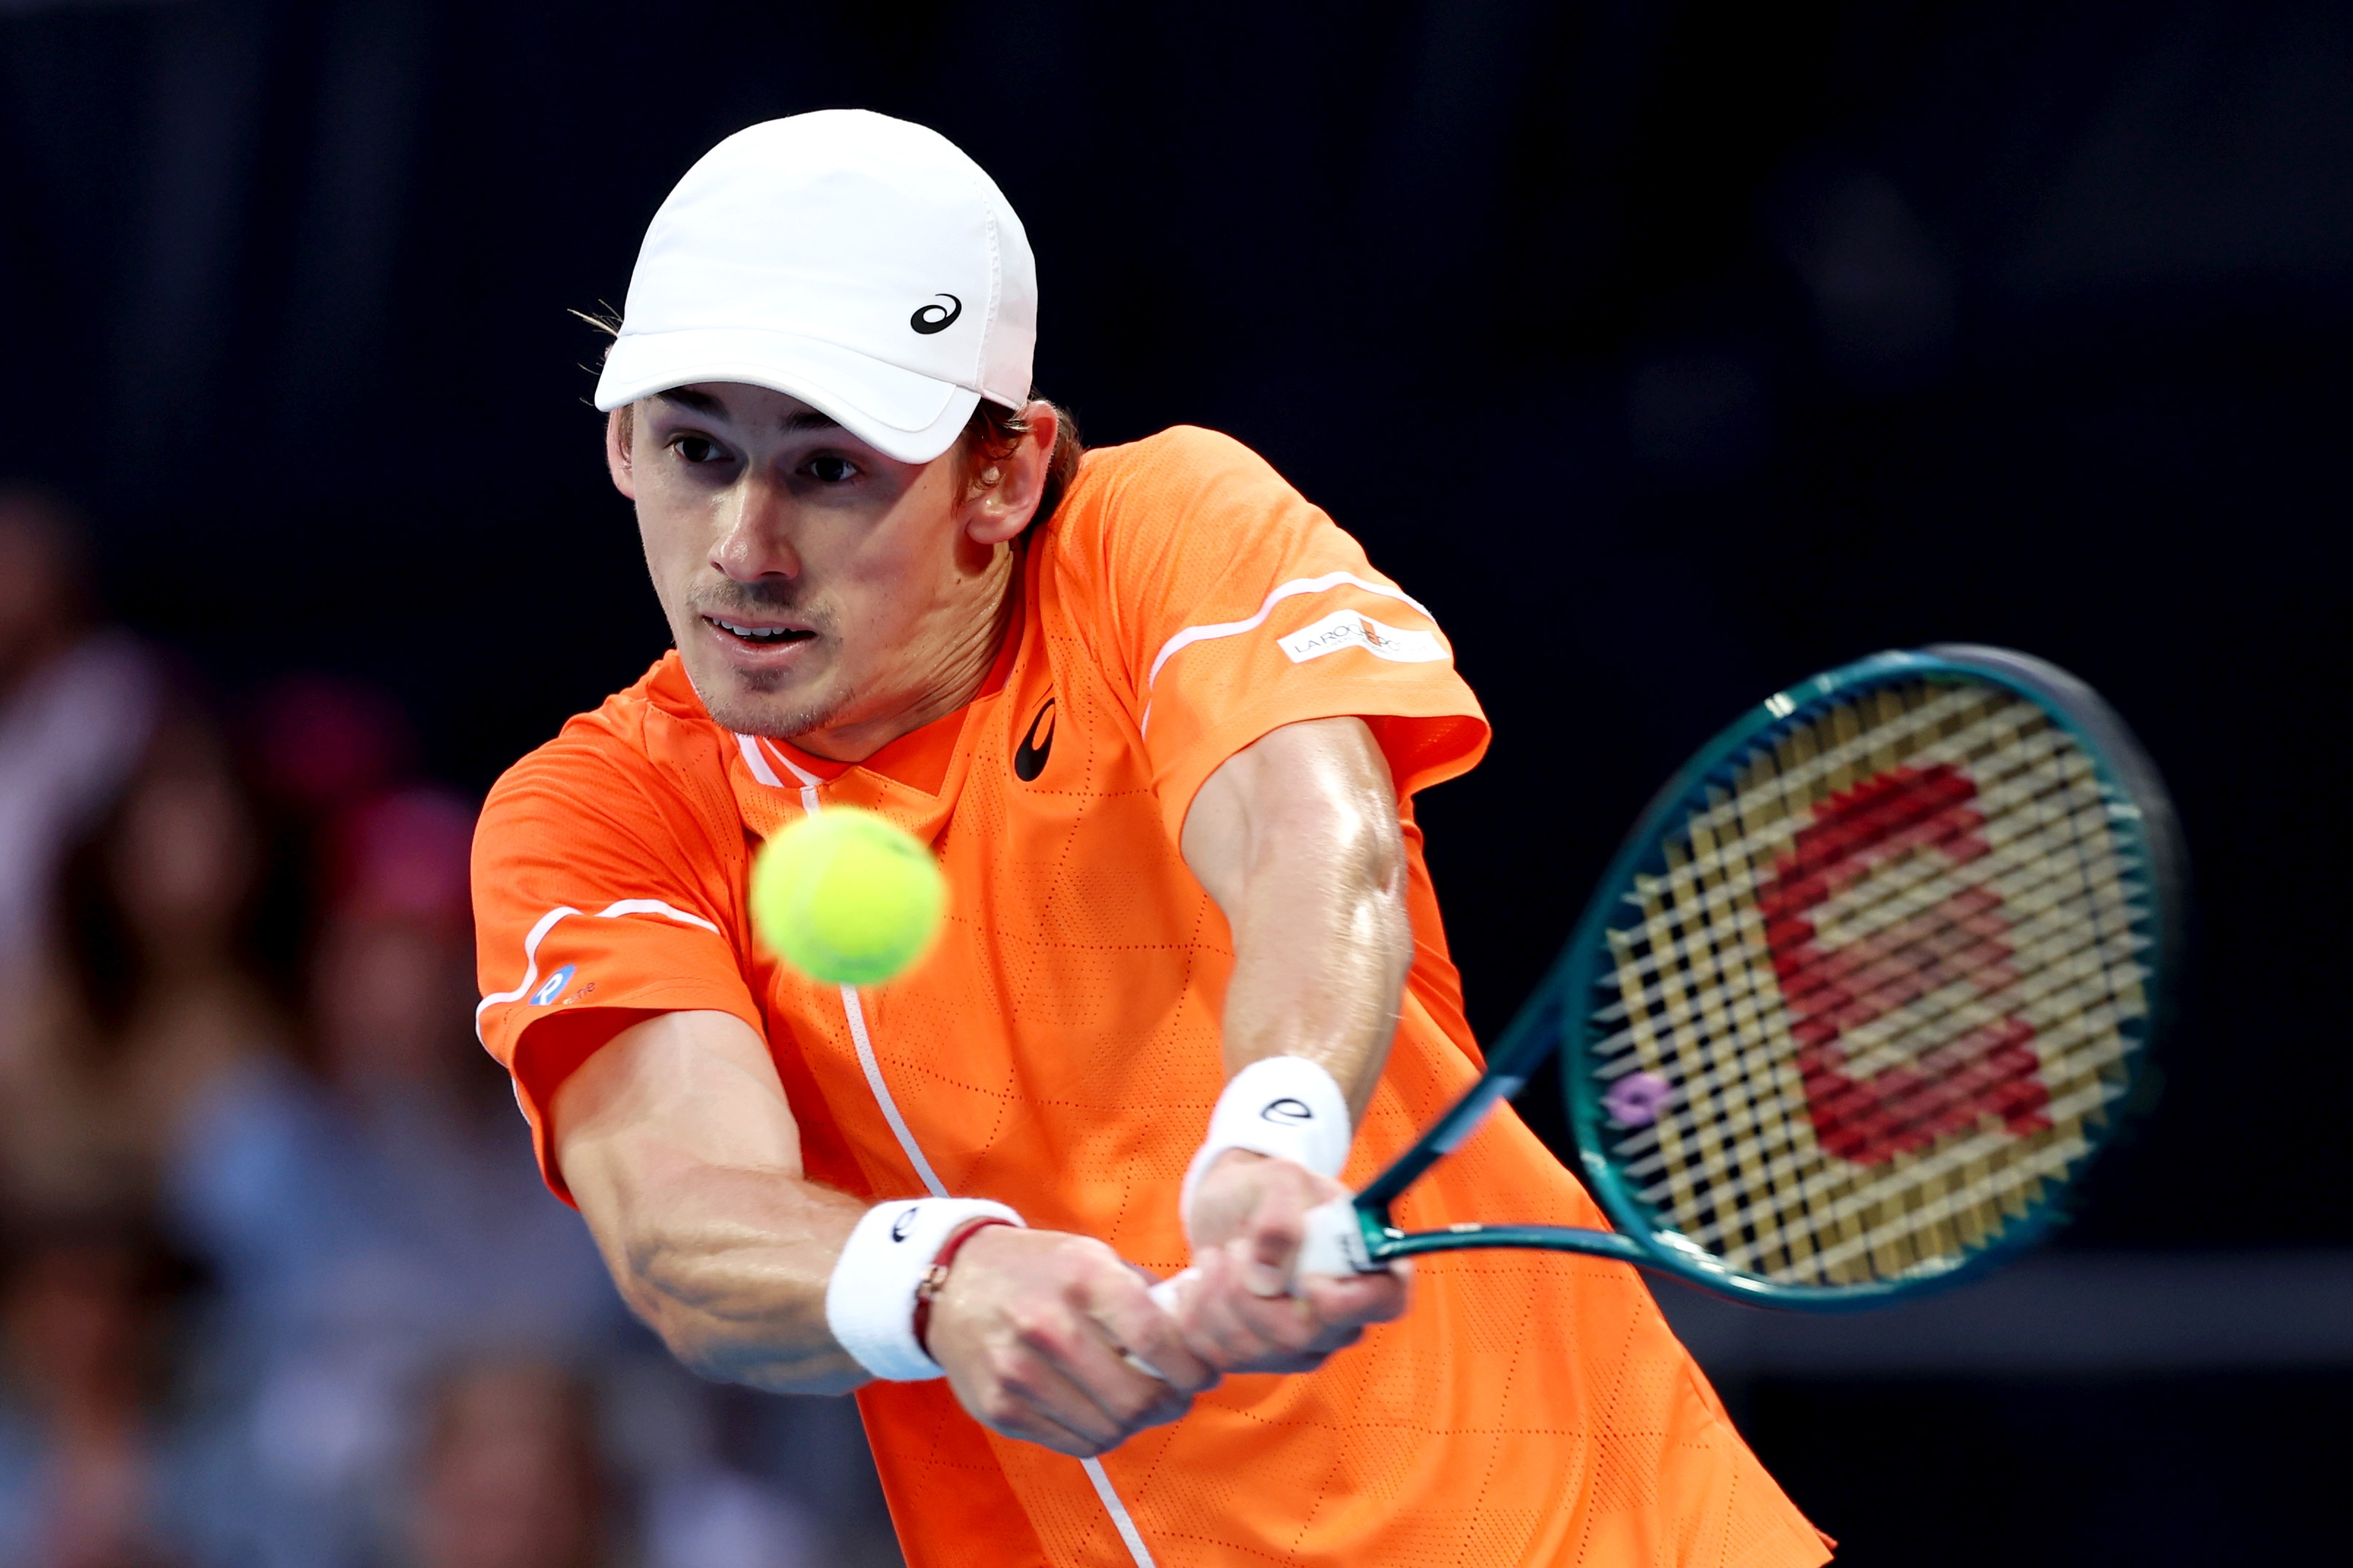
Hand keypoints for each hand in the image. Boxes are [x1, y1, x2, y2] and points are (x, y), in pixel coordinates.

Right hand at [925, 1226, 1217, 1456]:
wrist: (952, 1282)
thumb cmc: (1039, 1270)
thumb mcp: (1091, 1257)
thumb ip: (1143, 1295)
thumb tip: (1199, 1336)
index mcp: (1081, 1278)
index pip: (1155, 1340)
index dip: (1192, 1368)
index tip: (1204, 1375)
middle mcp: (1047, 1326)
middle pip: (1136, 1398)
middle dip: (1171, 1404)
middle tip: (1176, 1397)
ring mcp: (1019, 1373)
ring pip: (1110, 1429)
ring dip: (1136, 1423)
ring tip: (1138, 1403)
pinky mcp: (1000, 1409)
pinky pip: (1075, 1444)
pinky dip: (1100, 1435)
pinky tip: (1100, 1411)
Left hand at [1173, 1149, 1409, 1373]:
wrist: (1229, 1208)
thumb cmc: (1265, 1190)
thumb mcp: (1278, 1178)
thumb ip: (1280, 1215)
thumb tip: (1265, 1278)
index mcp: (1365, 1267)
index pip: (1386, 1302)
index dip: (1348, 1302)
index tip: (1307, 1280)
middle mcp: (1339, 1318)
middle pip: (1303, 1338)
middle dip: (1251, 1294)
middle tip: (1234, 1248)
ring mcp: (1299, 1347)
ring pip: (1253, 1351)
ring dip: (1215, 1298)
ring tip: (1214, 1256)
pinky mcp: (1255, 1358)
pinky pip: (1217, 1359)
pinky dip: (1193, 1319)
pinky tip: (1198, 1285)